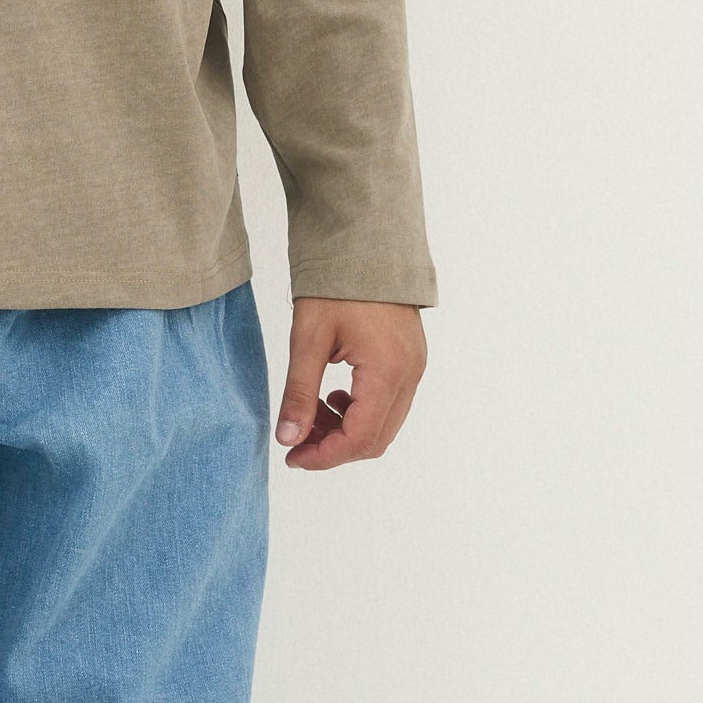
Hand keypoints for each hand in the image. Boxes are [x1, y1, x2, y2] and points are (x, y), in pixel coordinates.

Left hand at [275, 296, 425, 468]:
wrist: (365, 244)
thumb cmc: (336, 287)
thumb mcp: (308, 340)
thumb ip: (299, 393)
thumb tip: (288, 439)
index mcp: (386, 372)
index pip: (359, 439)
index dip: (324, 456)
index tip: (292, 457)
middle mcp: (409, 376)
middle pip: (376, 440)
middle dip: (334, 448)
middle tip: (297, 441)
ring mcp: (414, 368)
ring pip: (384, 425)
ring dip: (347, 431)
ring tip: (311, 414)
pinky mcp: (411, 360)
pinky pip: (390, 404)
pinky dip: (361, 413)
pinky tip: (333, 396)